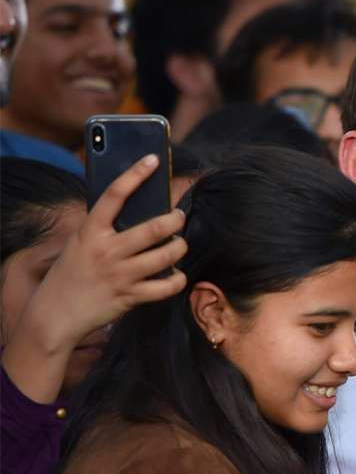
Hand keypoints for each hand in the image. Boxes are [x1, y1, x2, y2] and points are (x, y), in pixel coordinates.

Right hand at [2, 155, 187, 402]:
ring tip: (180, 245)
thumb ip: (102, 229)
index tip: (154, 159)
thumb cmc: (70, 274)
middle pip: (153, 228)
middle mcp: (108, 250)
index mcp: (91, 231)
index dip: (136, 174)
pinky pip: (164, 288)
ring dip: (179, 248)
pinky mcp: (130, 297)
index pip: (115, 195)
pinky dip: (177, 281)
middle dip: (174, 219)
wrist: (57, 313)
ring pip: (165, 256)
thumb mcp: (79, 243)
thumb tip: (134, 213)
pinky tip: (177, 276)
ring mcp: (121, 274)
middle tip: (179, 217)